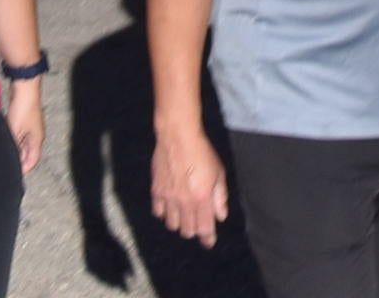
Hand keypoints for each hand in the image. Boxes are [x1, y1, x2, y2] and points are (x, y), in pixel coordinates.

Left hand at [6, 79, 44, 172]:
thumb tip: (8, 158)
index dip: (23, 169)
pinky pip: (20, 136)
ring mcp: (31, 129)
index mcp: (37, 140)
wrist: (25, 89)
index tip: (12, 174)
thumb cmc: (23, 109)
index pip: (32, 161)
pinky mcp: (25, 122)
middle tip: (5, 165)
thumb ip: (13, 146)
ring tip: (3, 153)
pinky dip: (14, 140)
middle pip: (28, 154)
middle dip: (18, 160)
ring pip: (23, 145)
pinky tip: (5, 140)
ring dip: (15, 150)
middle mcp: (36, 136)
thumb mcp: (15, 131)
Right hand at [151, 125, 229, 247]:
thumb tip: (221, 216)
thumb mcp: (219, 172)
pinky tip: (170, 207)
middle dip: (194, 230)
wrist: (178, 136)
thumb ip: (220, 196)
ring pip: (172, 225)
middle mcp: (184, 202)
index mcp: (202, 198)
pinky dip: (164, 214)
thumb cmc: (202, 152)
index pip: (205, 228)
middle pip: (187, 231)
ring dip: (179, 223)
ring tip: (184, 215)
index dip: (207, 239)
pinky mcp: (156, 191)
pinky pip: (158, 212)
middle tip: (198, 223)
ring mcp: (168, 198)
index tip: (209, 242)